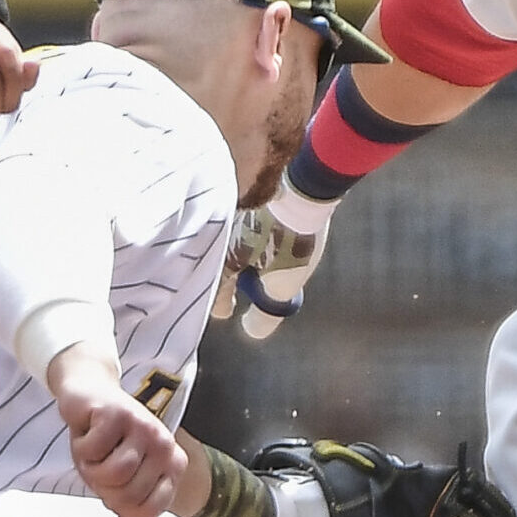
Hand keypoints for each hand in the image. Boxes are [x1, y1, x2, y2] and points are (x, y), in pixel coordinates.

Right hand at [48, 346, 184, 516]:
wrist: (89, 395)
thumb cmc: (106, 440)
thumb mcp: (119, 480)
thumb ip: (132, 508)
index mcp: (172, 464)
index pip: (150, 510)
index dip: (122, 508)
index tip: (113, 488)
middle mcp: (164, 445)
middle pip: (129, 496)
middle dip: (103, 488)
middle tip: (98, 465)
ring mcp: (144, 427)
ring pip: (114, 474)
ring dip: (91, 468)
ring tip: (94, 452)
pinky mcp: (118, 413)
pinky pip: (93, 451)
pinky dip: (81, 448)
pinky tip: (86, 432)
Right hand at [213, 188, 335, 338]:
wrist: (303, 185)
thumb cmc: (291, 240)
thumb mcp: (282, 286)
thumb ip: (265, 314)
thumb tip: (254, 331)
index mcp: (220, 263)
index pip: (213, 296)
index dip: (223, 306)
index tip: (229, 311)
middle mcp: (215, 239)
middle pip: (213, 268)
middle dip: (225, 281)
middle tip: (238, 288)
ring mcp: (227, 217)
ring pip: (223, 245)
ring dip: (235, 257)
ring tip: (252, 264)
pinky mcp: (240, 201)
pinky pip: (234, 227)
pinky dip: (243, 239)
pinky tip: (259, 239)